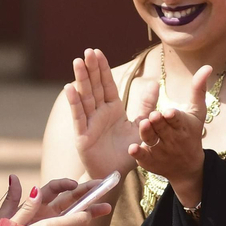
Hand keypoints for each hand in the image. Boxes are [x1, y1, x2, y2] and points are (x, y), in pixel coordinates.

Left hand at [0, 175, 110, 225]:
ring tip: (107, 208)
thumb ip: (15, 201)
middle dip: (87, 192)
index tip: (75, 185)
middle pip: (71, 200)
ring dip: (93, 213)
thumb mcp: (7, 219)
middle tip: (103, 185)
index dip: (65, 185)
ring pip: (78, 218)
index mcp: (36, 204)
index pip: (53, 189)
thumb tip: (16, 178)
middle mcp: (49, 214)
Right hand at [66, 49, 139, 179]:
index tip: (98, 52)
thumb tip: (155, 84)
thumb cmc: (126, 152)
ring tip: (77, 62)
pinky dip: (74, 103)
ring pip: (85, 97)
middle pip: (94, 86)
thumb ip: (146, 106)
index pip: (107, 84)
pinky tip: (69, 88)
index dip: (102, 69)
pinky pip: (79, 117)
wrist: (116, 175)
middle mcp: (99, 113)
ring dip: (81, 80)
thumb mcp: (141, 126)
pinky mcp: (82, 135)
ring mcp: (89, 123)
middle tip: (87, 51)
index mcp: (113, 109)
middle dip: (91, 69)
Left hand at [129, 65, 211, 199]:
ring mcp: (161, 151)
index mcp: (183, 126)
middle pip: (163, 129)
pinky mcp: (150, 161)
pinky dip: (139, 154)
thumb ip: (198, 90)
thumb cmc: (191, 133)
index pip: (178, 120)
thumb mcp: (197, 112)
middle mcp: (172, 139)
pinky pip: (143, 157)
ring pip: (152, 141)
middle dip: (159, 123)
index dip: (174, 116)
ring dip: (148, 134)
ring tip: (144, 125)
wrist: (188, 166)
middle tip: (153, 115)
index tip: (169, 112)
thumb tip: (207, 66)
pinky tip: (132, 148)